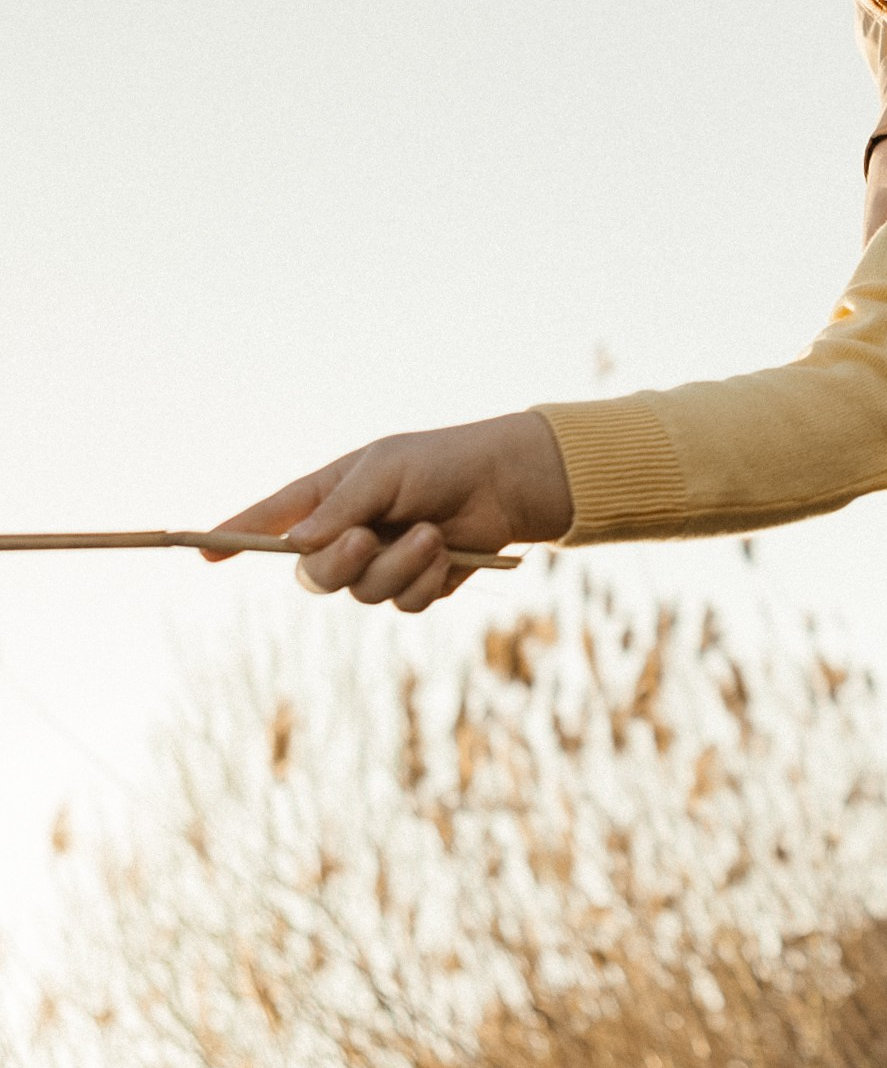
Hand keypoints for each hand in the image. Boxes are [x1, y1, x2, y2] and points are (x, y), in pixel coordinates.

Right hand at [206, 410, 574, 614]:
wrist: (504, 483)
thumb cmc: (440, 463)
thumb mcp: (385, 473)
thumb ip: (341, 508)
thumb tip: (297, 545)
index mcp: (329, 498)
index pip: (271, 520)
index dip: (235, 537)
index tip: (200, 551)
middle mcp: (347, 535)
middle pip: (312, 576)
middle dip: (339, 563)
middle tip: (368, 538)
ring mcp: (380, 564)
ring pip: (361, 594)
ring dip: (396, 567)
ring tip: (430, 533)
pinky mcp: (415, 585)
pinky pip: (402, 603)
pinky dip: (424, 579)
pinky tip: (445, 552)